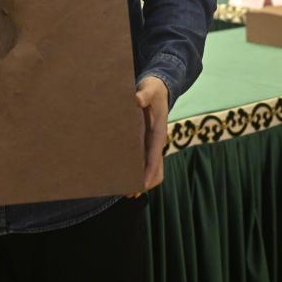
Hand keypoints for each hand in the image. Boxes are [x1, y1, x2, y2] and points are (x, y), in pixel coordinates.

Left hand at [126, 76, 168, 196]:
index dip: (149, 172)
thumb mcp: (149, 89)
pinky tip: (122, 174)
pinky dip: (137, 171)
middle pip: (156, 170)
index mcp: (158, 133)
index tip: (142, 185)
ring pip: (150, 169)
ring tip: (124, 190)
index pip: (155, 157)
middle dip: (144, 183)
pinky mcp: (146, 142)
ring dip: (141, 180)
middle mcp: (156, 142)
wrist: (158, 88)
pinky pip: (144, 162)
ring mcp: (151, 144)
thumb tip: (136, 100)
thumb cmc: (153, 90)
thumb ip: (144, 94)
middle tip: (128, 193)